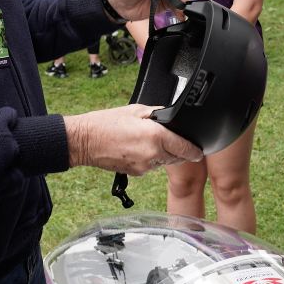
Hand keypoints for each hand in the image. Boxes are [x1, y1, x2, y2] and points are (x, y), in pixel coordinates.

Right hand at [64, 104, 202, 174]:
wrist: (84, 141)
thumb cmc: (105, 123)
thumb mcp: (135, 110)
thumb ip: (157, 114)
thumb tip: (170, 117)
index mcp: (156, 136)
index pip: (187, 149)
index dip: (196, 150)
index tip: (199, 149)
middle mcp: (153, 154)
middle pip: (178, 157)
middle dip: (178, 150)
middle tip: (171, 140)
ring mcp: (145, 166)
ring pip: (164, 162)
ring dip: (163, 154)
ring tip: (147, 141)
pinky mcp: (137, 173)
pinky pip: (151, 166)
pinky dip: (149, 159)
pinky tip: (136, 149)